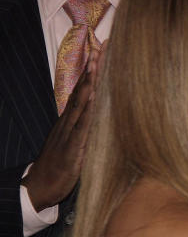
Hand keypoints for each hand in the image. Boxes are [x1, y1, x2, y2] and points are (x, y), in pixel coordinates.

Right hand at [22, 51, 100, 210]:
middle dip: (92, 70)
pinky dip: (88, 111)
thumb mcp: (73, 146)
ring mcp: (68, 134)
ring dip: (89, 84)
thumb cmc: (58, 169)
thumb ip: (85, 133)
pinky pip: (81, 126)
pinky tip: (93, 98)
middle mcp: (68, 123)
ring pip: (81, 104)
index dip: (92, 73)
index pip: (83, 92)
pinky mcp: (72, 149)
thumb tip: (100, 122)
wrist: (38, 188)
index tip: (100, 53)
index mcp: (70, 122)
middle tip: (101, 48)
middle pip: (82, 92)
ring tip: (96, 64)